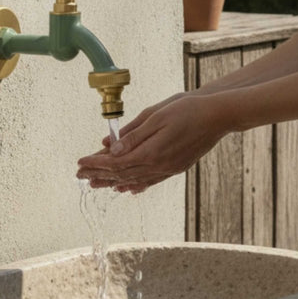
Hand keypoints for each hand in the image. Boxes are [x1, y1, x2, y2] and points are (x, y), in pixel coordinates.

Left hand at [77, 93, 226, 193]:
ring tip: (97, 185)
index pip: (116, 162)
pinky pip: (151, 181)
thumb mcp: (156, 116)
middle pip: (122, 174)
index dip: (96, 163)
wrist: (218, 116)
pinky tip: (128, 188)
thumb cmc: (187, 109)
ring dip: (113, 182)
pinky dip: (136, 185)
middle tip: (80, 176)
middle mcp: (159, 166)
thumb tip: (110, 148)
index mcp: (151, 152)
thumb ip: (133, 135)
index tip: (79, 162)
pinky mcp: (176, 167)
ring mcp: (169, 169)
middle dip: (99, 174)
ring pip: (135, 180)